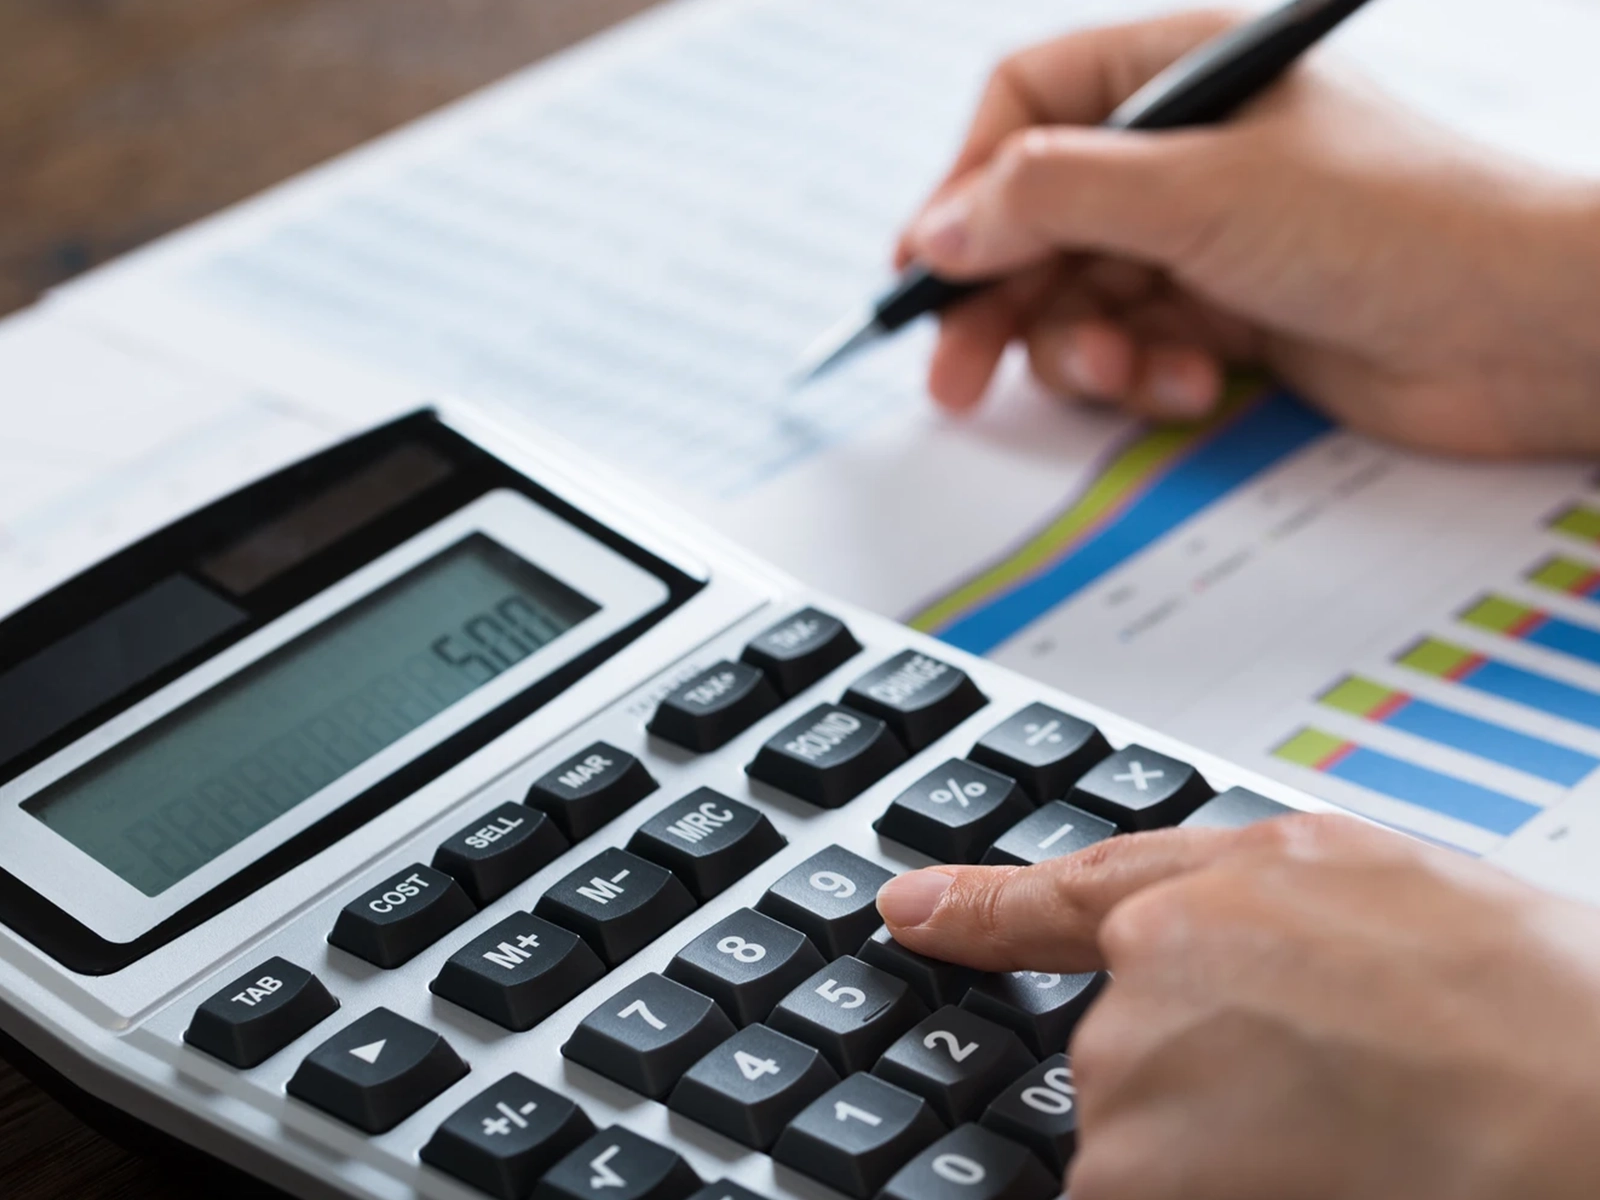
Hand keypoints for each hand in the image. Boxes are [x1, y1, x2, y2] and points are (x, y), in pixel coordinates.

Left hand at [876, 813, 1599, 1199]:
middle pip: (1124, 1055)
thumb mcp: (1383, 888)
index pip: (1053, 898)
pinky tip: (1313, 1179)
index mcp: (1209, 891)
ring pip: (1138, 1142)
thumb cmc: (1523, 1001)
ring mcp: (1130, 1087)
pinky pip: (1139, 1195)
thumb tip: (1167, 933)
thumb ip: (1250, 899)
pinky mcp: (1126, 1182)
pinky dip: (1208, 1193)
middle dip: (1200, 1084)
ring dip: (1211, 1156)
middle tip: (1332, 1098)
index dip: (974, 906)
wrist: (1586, 1100)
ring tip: (1342, 1143)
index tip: (908, 909)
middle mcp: (1145, 979)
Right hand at [899, 10, 1599, 455]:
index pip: (1024, 110)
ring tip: (1128, 372)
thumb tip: (942, 227)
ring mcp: (1202, 237)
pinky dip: (1149, 376)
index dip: (964, 188)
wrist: (1522, 332)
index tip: (925, 268)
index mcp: (1178, 73)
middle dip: (1002, 301)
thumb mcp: (1199, 192)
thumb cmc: (1398, 223)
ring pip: (1077, 298)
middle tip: (956, 374)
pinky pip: (1135, 348)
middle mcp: (1182, 153)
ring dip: (1086, 350)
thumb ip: (1051, 202)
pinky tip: (1199, 383)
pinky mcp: (1225, 316)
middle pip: (1036, 221)